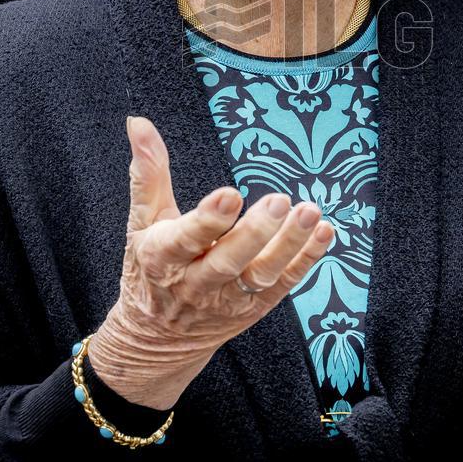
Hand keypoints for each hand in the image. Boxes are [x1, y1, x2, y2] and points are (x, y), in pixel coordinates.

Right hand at [88, 115, 334, 409]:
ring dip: (288, 245)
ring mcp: (228, 300)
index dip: (208, 220)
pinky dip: (306, 260)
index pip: (185, 240)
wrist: (156, 340)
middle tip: (280, 201)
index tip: (230, 194)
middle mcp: (196, 283)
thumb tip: (139, 122)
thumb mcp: (142, 222)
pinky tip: (323, 232)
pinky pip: (284, 284)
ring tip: (309, 212)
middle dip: (254, 234)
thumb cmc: (149, 269)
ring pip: (260, 275)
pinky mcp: (254, 307)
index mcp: (163, 258)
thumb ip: (148, 172)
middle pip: (227, 262)